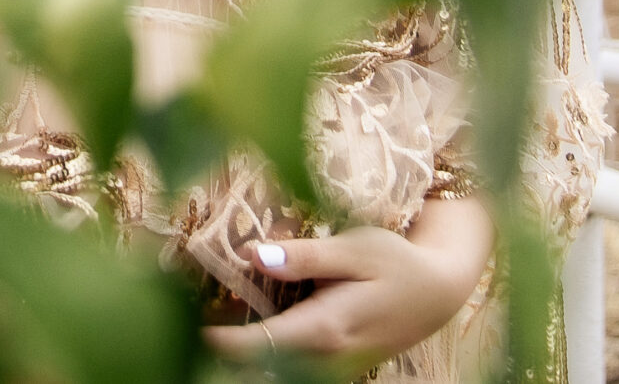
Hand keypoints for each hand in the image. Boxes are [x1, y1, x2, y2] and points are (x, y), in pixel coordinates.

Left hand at [201, 198, 493, 366]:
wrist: (438, 294)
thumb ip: (304, 257)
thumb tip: (254, 255)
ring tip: (203, 324)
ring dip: (240, 357)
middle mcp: (325, 361)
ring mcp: (330, 371)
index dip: (215, 340)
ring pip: (274, 375)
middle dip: (219, 353)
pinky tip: (238, 333)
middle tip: (179, 318)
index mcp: (324, 329)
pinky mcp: (332, 370)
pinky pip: (288, 372)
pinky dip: (263, 358)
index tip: (183, 318)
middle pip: (258, 370)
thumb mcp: (354, 248)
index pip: (257, 348)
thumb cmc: (395, 262)